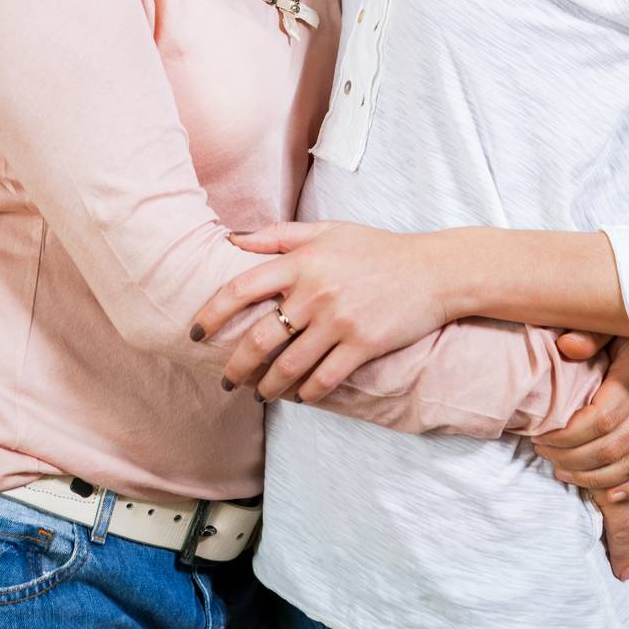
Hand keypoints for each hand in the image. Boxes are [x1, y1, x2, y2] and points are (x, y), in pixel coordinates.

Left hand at [190, 221, 454, 401]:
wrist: (432, 271)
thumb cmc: (376, 249)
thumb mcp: (327, 231)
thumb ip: (278, 235)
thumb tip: (233, 239)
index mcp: (302, 262)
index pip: (241, 289)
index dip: (212, 313)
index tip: (195, 332)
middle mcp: (316, 292)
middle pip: (259, 337)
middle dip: (236, 365)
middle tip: (226, 378)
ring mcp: (339, 321)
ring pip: (288, 366)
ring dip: (267, 387)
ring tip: (258, 394)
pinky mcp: (363, 345)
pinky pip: (324, 379)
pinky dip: (306, 394)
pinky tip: (299, 397)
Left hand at [531, 337, 628, 502]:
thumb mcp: (611, 324)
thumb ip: (589, 336)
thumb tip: (566, 347)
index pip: (600, 419)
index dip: (568, 435)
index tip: (541, 436)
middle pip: (612, 447)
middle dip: (572, 458)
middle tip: (543, 453)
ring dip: (594, 477)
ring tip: (562, 471)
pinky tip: (607, 494)